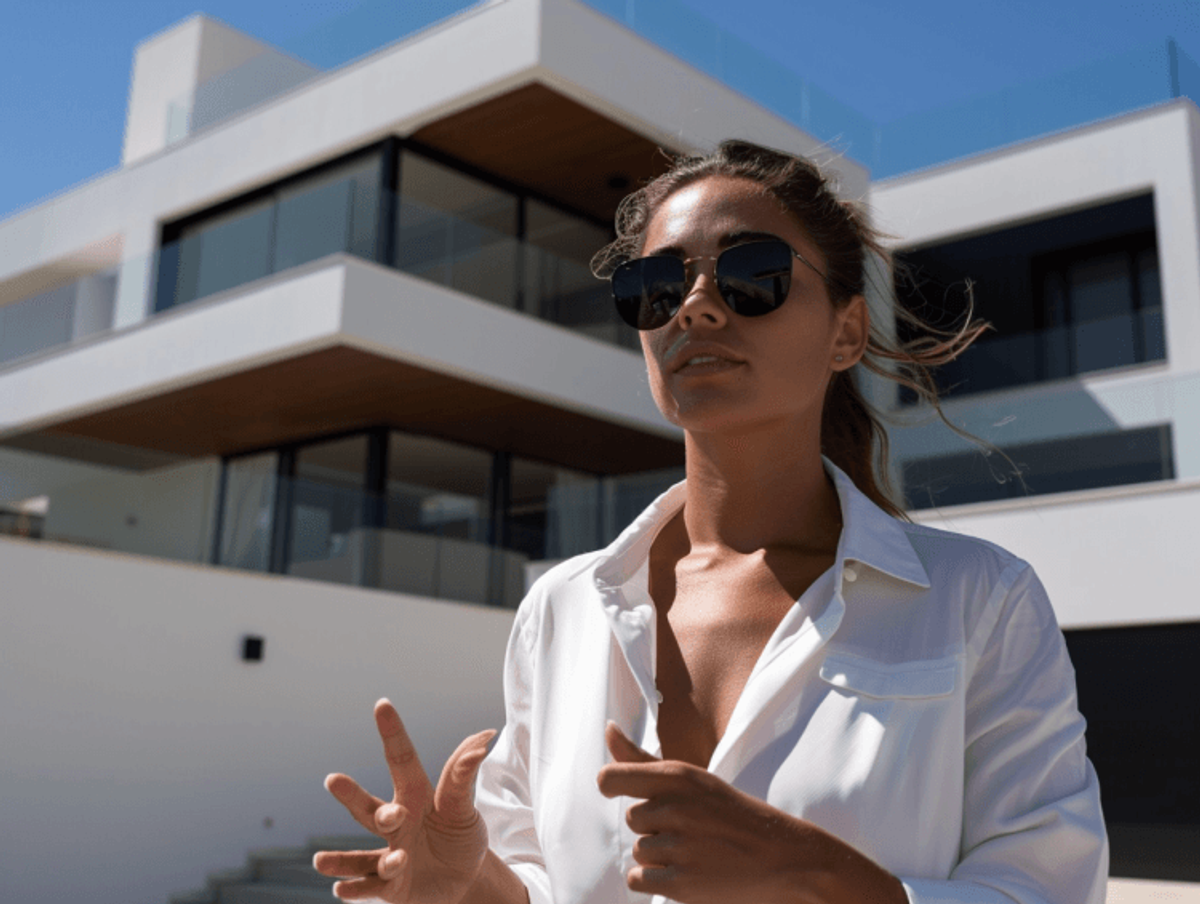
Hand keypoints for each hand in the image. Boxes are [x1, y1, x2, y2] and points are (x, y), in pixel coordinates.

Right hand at [315, 699, 495, 902]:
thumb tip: (484, 736)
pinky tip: (341, 890)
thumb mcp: (464, 807)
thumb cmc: (460, 836)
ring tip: (320, 861)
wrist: (465, 881)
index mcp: (414, 795)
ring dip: (341, 859)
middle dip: (351, 795)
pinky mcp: (391, 888)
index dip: (393, 733)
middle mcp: (395, 823)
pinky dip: (355, 889)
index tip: (382, 704)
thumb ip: (464, 777)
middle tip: (334, 779)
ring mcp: (390, 856)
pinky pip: (371, 888)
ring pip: (362, 856)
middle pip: (369, 809)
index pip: (402, 760)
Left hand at [596, 723, 905, 903]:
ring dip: (660, 855)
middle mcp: (675, 807)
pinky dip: (656, 881)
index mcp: (679, 775)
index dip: (612, 787)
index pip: (611, 779)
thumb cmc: (734, 815)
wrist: (785, 858)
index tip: (625, 792)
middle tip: (693, 829)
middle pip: (633, 819)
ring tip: (697, 851)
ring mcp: (678, 846)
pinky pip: (638, 879)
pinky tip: (687, 872)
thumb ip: (643, 760)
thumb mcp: (695, 780)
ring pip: (639, 851)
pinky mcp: (680, 883)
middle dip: (655, 827)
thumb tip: (608, 729)